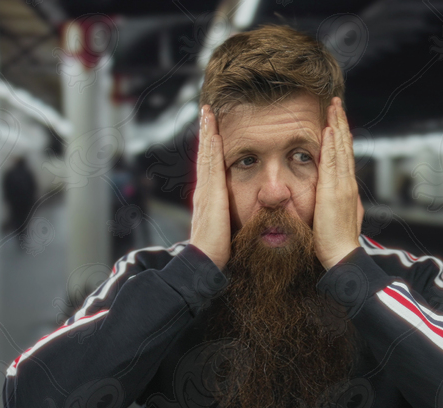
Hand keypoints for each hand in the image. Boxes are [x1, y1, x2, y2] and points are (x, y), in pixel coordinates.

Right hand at [189, 104, 230, 269]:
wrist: (205, 261)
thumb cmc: (217, 250)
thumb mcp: (225, 227)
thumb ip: (229, 216)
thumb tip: (239, 212)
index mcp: (208, 197)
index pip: (209, 165)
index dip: (210, 146)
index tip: (213, 128)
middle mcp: (204, 190)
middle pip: (204, 154)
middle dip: (205, 132)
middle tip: (206, 111)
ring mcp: (205, 191)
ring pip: (206, 156)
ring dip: (207, 133)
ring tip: (208, 114)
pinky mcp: (210, 196)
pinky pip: (211, 167)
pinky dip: (211, 150)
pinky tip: (215, 136)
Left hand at [313, 97, 364, 269]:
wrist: (341, 255)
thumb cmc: (334, 241)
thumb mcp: (335, 216)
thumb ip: (335, 203)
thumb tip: (335, 197)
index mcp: (346, 188)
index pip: (344, 156)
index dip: (341, 137)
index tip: (337, 120)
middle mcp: (347, 183)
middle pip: (344, 147)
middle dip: (340, 123)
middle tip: (336, 103)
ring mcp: (342, 186)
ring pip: (340, 150)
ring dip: (337, 127)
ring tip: (334, 107)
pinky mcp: (334, 192)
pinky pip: (332, 164)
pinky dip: (331, 146)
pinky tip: (328, 131)